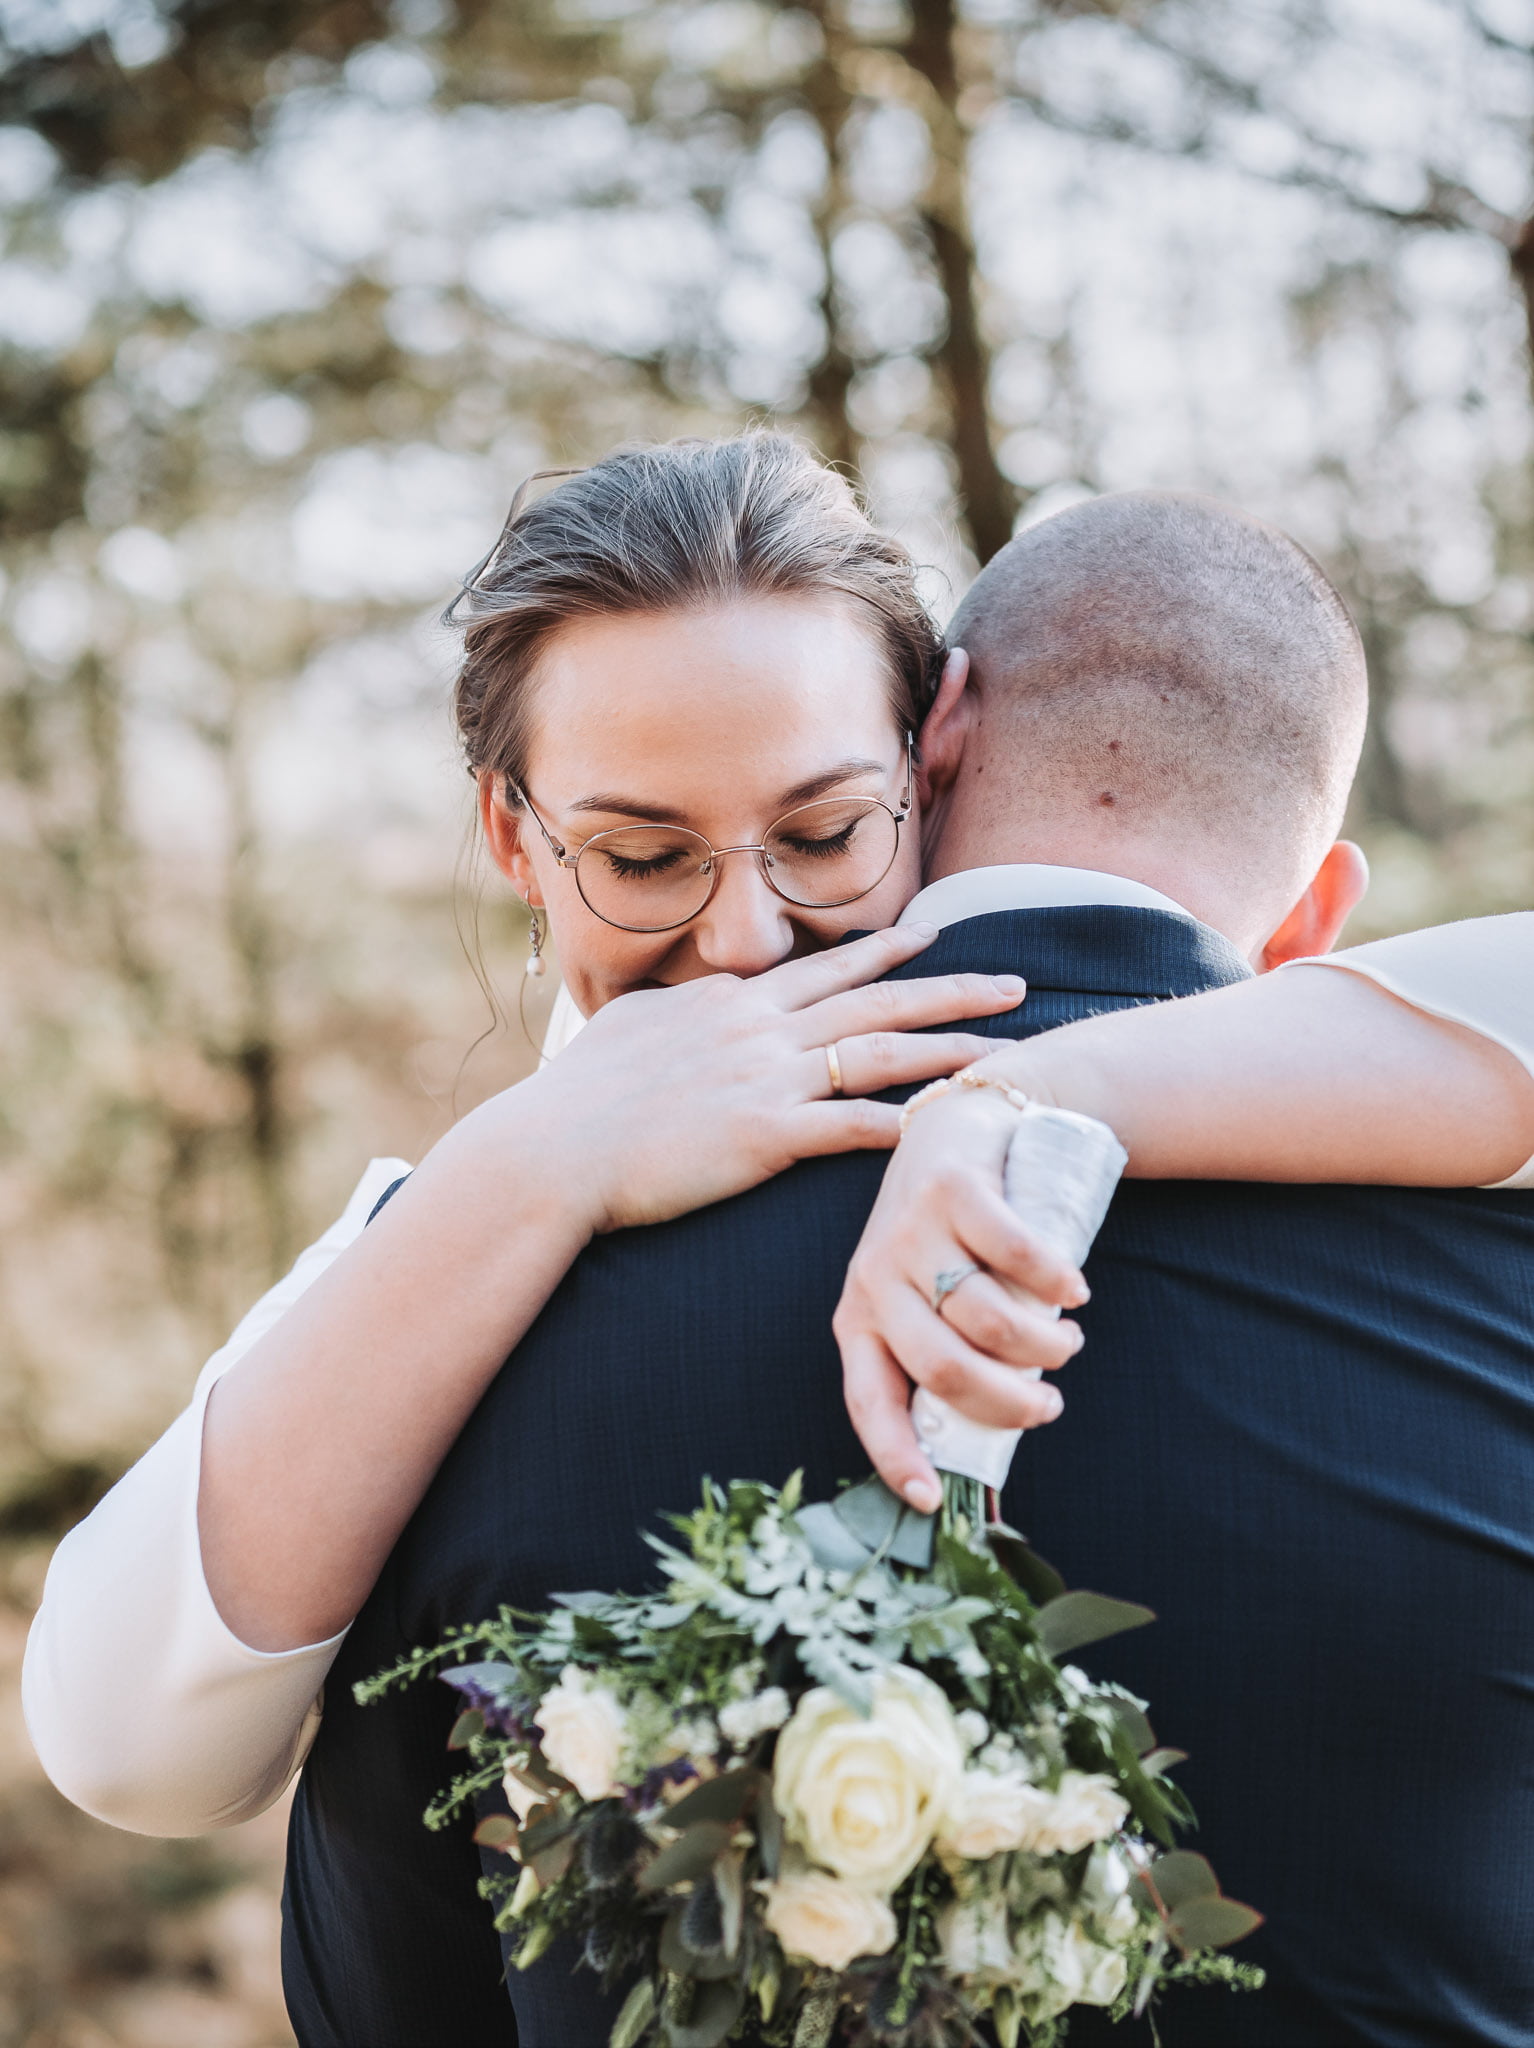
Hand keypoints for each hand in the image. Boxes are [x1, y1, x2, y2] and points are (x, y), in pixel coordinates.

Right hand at [479, 924, 1027, 1233]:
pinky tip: (948, 1128)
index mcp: (732, 1005)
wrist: (552, 1148)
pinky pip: (850, 1124)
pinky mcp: (765, 1135)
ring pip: (881, 1053)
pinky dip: (903, 1123)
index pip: (824, 969)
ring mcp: (767, 1079)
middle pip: (876, 999)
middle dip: (951, 988)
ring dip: (951, 1050)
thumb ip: (680, 1013)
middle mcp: (760, 1030)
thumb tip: (702, 1000)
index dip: (885, 952)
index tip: (933, 937)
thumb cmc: (580, 1100)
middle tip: (1013, 982)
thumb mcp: (632, 1032)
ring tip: (1008, 1053)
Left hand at [833, 1086, 1088, 1512]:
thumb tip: (986, 1455)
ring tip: (1065, 1339)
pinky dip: (1059, 1284)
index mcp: (859, 1319)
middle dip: (1009, 1404)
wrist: (963, 1125)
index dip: (896, 1456)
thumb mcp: (929, 1297)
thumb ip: (947, 1356)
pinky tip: (1074, 1292)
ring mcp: (913, 1231)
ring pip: (990, 1319)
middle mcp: (876, 1278)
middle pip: (946, 1370)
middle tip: (1048, 1405)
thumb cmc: (951, 1237)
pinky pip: (1018, 1257)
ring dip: (1046, 1345)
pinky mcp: (954, 1190)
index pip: (868, 1402)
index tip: (931, 1501)